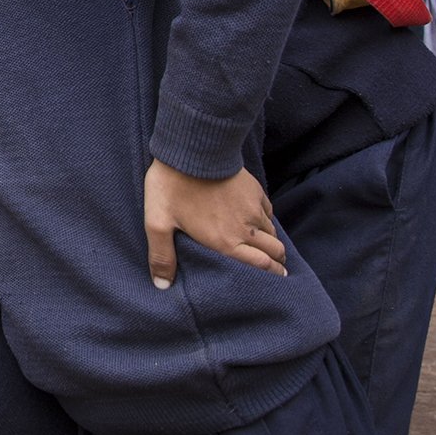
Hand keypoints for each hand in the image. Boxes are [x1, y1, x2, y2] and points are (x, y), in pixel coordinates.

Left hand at [143, 159, 287, 289]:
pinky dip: (267, 221)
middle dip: (278, 263)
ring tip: (267, 249)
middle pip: (275, 252)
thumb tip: (162, 285)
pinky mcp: (255, 190)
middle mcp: (245, 229)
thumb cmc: (172, 186)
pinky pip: (268, 212)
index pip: (261, 267)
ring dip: (272, 243)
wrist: (192, 149)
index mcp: (225, 242)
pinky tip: (258, 221)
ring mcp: (253, 208)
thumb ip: (162, 255)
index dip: (271, 275)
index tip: (275, 281)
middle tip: (276, 270)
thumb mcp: (158, 222)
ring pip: (273, 233)